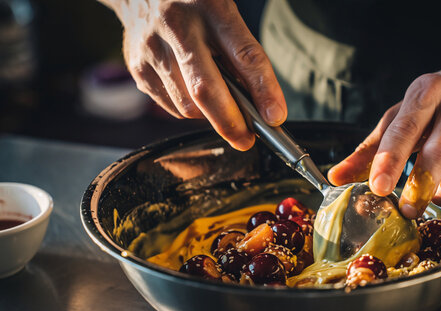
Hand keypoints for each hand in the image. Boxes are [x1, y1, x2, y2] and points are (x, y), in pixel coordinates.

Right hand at [114, 0, 285, 149]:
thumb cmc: (194, 7)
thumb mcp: (225, 16)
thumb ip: (242, 55)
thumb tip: (262, 105)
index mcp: (211, 8)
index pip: (244, 56)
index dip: (263, 90)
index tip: (274, 117)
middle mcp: (178, 26)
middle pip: (206, 90)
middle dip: (230, 122)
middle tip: (246, 139)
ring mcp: (153, 49)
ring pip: (187, 105)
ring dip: (209, 116)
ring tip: (219, 103)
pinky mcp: (138, 68)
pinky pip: (171, 107)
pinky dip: (190, 110)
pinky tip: (192, 91)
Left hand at [328, 52, 440, 217]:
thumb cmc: (440, 101)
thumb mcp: (403, 113)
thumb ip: (370, 148)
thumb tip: (337, 177)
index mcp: (427, 92)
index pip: (405, 129)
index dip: (390, 160)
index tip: (378, 187)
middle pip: (439, 155)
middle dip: (420, 188)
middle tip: (407, 210)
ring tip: (432, 194)